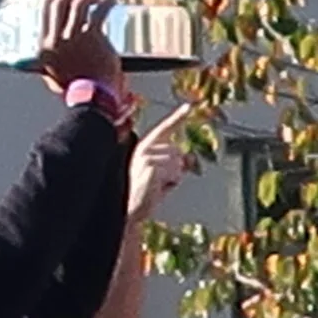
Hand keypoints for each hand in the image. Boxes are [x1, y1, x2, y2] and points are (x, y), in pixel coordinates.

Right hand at [35, 0, 123, 99]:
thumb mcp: (54, 76)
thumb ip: (50, 61)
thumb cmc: (76, 91)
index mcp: (45, 48)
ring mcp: (74, 37)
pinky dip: (106, 3)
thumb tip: (51, 51)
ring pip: (80, 3)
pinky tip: (111, 0)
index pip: (46, 11)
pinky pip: (99, 12)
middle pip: (62, 3)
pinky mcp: (93, 37)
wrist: (91, 100)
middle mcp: (56, 39)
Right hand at [127, 101, 199, 223]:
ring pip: (178, 162)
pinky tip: (157, 189)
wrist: (127, 211)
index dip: (177, 117)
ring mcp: (147, 157)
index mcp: (144, 148)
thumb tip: (190, 156)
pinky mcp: (151, 166)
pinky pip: (175, 172)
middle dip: (176, 169)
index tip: (188, 106)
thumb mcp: (162, 177)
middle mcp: (144, 149)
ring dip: (173, 178)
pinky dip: (171, 183)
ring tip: (157, 187)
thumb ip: (175, 165)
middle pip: (179, 151)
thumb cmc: (143, 196)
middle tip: (160, 183)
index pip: (164, 129)